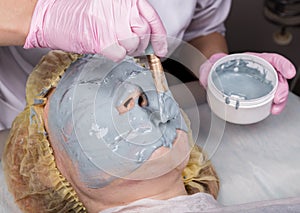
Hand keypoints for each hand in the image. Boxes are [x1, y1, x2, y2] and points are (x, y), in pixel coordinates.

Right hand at [24, 0, 166, 60]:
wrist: (49, 16)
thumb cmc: (77, 14)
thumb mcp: (108, 9)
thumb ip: (129, 18)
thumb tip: (148, 37)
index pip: (152, 18)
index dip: (159, 37)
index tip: (161, 49)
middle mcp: (120, 8)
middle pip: (144, 34)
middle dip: (140, 45)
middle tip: (127, 45)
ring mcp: (110, 23)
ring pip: (134, 46)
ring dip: (126, 50)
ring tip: (112, 43)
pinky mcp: (101, 40)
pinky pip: (120, 55)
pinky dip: (114, 55)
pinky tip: (105, 47)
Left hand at [199, 52, 295, 114]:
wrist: (216, 71)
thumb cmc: (218, 65)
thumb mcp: (211, 63)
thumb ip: (206, 69)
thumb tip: (204, 80)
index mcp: (252, 60)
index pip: (271, 59)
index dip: (282, 64)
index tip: (288, 72)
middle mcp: (259, 69)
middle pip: (277, 76)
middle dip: (281, 88)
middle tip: (277, 99)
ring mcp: (259, 81)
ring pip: (276, 88)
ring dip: (279, 99)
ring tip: (274, 108)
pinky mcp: (257, 91)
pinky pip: (269, 96)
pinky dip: (271, 104)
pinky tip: (269, 110)